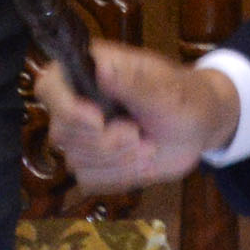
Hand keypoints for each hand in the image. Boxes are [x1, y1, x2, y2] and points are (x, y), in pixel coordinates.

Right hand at [38, 40, 239, 193]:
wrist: (200, 126)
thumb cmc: (184, 97)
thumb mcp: (166, 90)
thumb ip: (134, 83)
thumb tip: (103, 69)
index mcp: (90, 71)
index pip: (49, 87)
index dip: (65, 107)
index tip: (98, 120)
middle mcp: (79, 102)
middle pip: (62, 132)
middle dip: (105, 141)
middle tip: (138, 133)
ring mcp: (84, 135)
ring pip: (76, 160)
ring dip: (118, 160)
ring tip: (147, 145)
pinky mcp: (93, 163)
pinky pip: (90, 180)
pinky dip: (120, 175)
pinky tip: (140, 161)